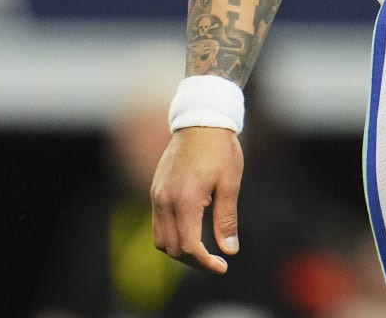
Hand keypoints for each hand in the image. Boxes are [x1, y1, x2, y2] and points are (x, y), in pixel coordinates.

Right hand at [150, 126, 243, 272]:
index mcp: (185, 199)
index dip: (204, 263)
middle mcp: (164, 199)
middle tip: (215, 261)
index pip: (188, 246)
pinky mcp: (155, 189)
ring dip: (179, 250)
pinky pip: (158, 222)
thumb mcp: (230, 183)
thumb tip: (229, 250)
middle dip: (192, 260)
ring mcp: (156, 194)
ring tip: (203, 249)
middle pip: (171, 248)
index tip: (222, 266)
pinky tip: (192, 229)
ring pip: (160, 238)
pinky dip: (172, 234)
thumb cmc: (220, 149)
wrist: (201, 119)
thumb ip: (226, 219)